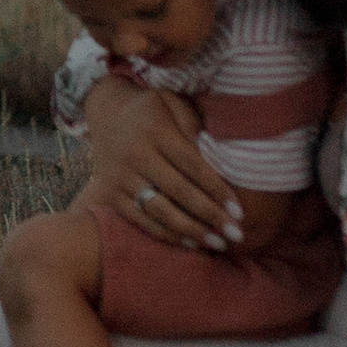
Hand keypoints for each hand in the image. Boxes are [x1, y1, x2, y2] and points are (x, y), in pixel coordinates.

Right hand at [78, 76, 243, 252]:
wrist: (107, 113)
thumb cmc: (152, 111)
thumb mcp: (171, 102)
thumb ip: (192, 124)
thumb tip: (215, 156)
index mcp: (155, 131)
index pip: (192, 165)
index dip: (217, 189)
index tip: (239, 210)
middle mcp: (135, 155)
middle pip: (178, 191)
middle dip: (210, 215)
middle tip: (237, 234)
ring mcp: (120, 177)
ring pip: (159, 211)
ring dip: (192, 231)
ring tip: (219, 244)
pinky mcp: (110, 194)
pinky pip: (141, 220)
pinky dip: (166, 235)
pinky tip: (191, 243)